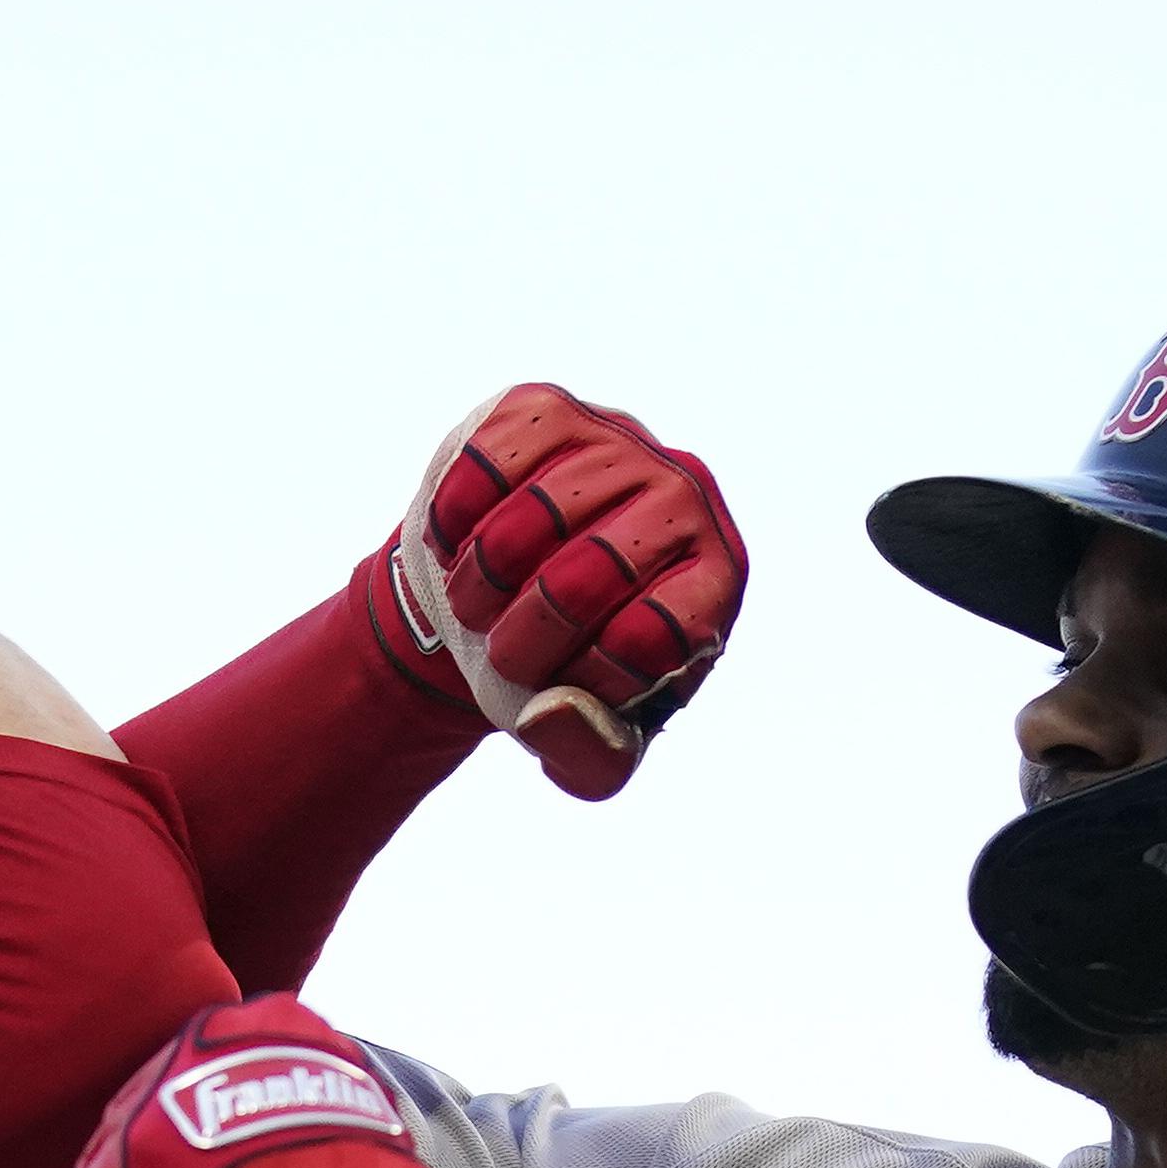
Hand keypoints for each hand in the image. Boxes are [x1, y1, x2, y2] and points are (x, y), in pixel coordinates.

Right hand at [388, 383, 745, 798]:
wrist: (513, 597)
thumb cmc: (564, 671)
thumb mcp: (591, 742)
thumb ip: (587, 756)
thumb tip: (547, 711)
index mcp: (714, 583)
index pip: (655, 633)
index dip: (588, 675)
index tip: (565, 683)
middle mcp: (684, 498)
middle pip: (584, 576)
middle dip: (519, 639)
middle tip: (499, 655)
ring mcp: (618, 445)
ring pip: (526, 521)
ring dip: (477, 586)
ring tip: (475, 606)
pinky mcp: (550, 411)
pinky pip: (483, 466)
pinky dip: (452, 526)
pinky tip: (459, 547)